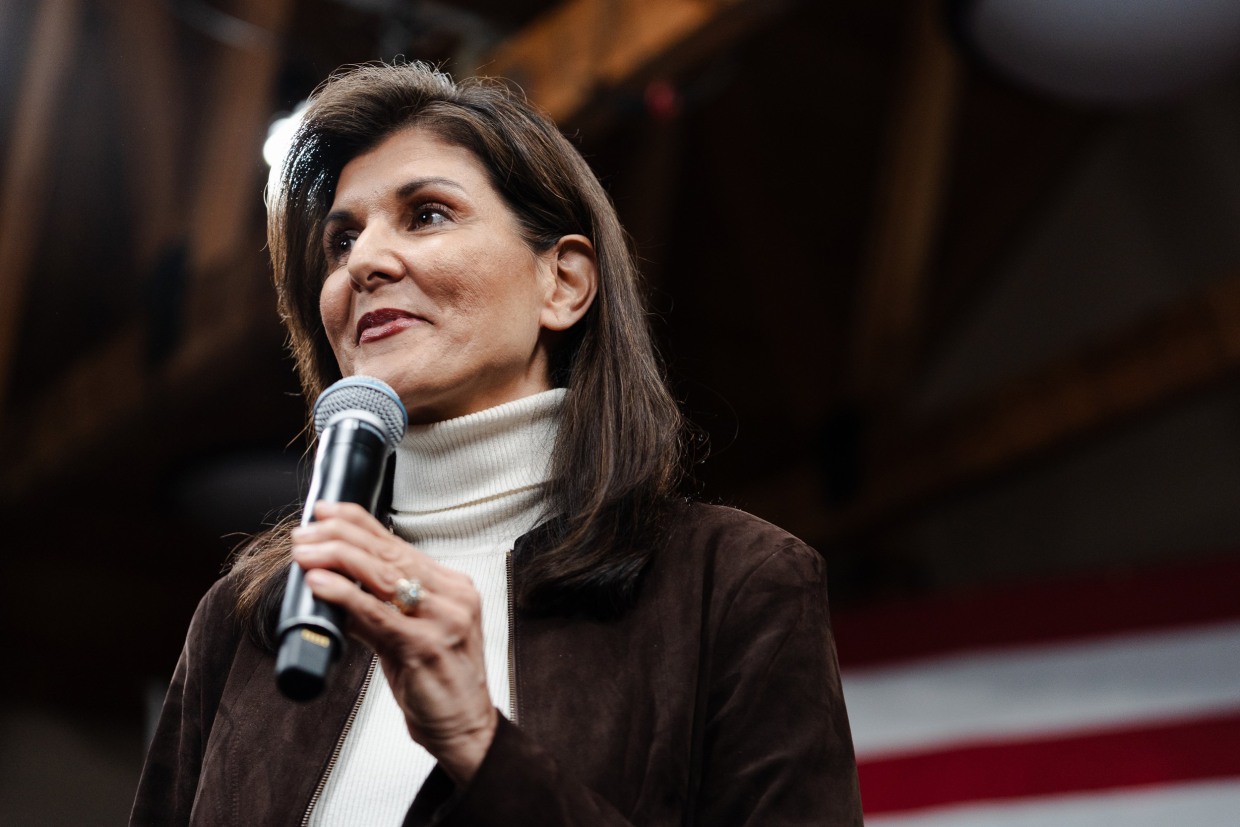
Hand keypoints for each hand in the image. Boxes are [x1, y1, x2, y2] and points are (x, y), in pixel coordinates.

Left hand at [290, 501, 496, 784]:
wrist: (467, 728)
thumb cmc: (441, 683)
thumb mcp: (411, 636)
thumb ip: (378, 609)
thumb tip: (334, 588)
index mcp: (452, 587)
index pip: (398, 543)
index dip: (359, 522)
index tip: (327, 510)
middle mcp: (452, 597)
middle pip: (388, 553)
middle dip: (340, 536)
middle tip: (306, 531)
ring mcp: (442, 619)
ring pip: (382, 576)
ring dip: (337, 558)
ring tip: (305, 552)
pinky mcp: (425, 646)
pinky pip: (377, 614)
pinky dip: (345, 595)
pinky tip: (321, 584)